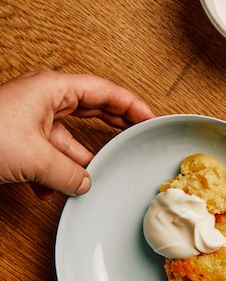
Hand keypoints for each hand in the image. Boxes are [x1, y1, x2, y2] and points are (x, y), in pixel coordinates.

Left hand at [0, 70, 153, 198]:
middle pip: (91, 110)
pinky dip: (54, 171)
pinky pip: (48, 152)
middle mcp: (43, 99)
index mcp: (53, 89)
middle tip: (138, 138)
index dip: (132, 105)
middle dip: (113, 129)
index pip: (106, 91)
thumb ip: (70, 173)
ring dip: (79, 160)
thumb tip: (87, 183)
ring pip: (69, 137)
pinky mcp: (17, 137)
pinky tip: (52, 191)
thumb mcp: (35, 159)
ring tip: (94, 177)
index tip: (152, 119)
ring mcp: (29, 118)